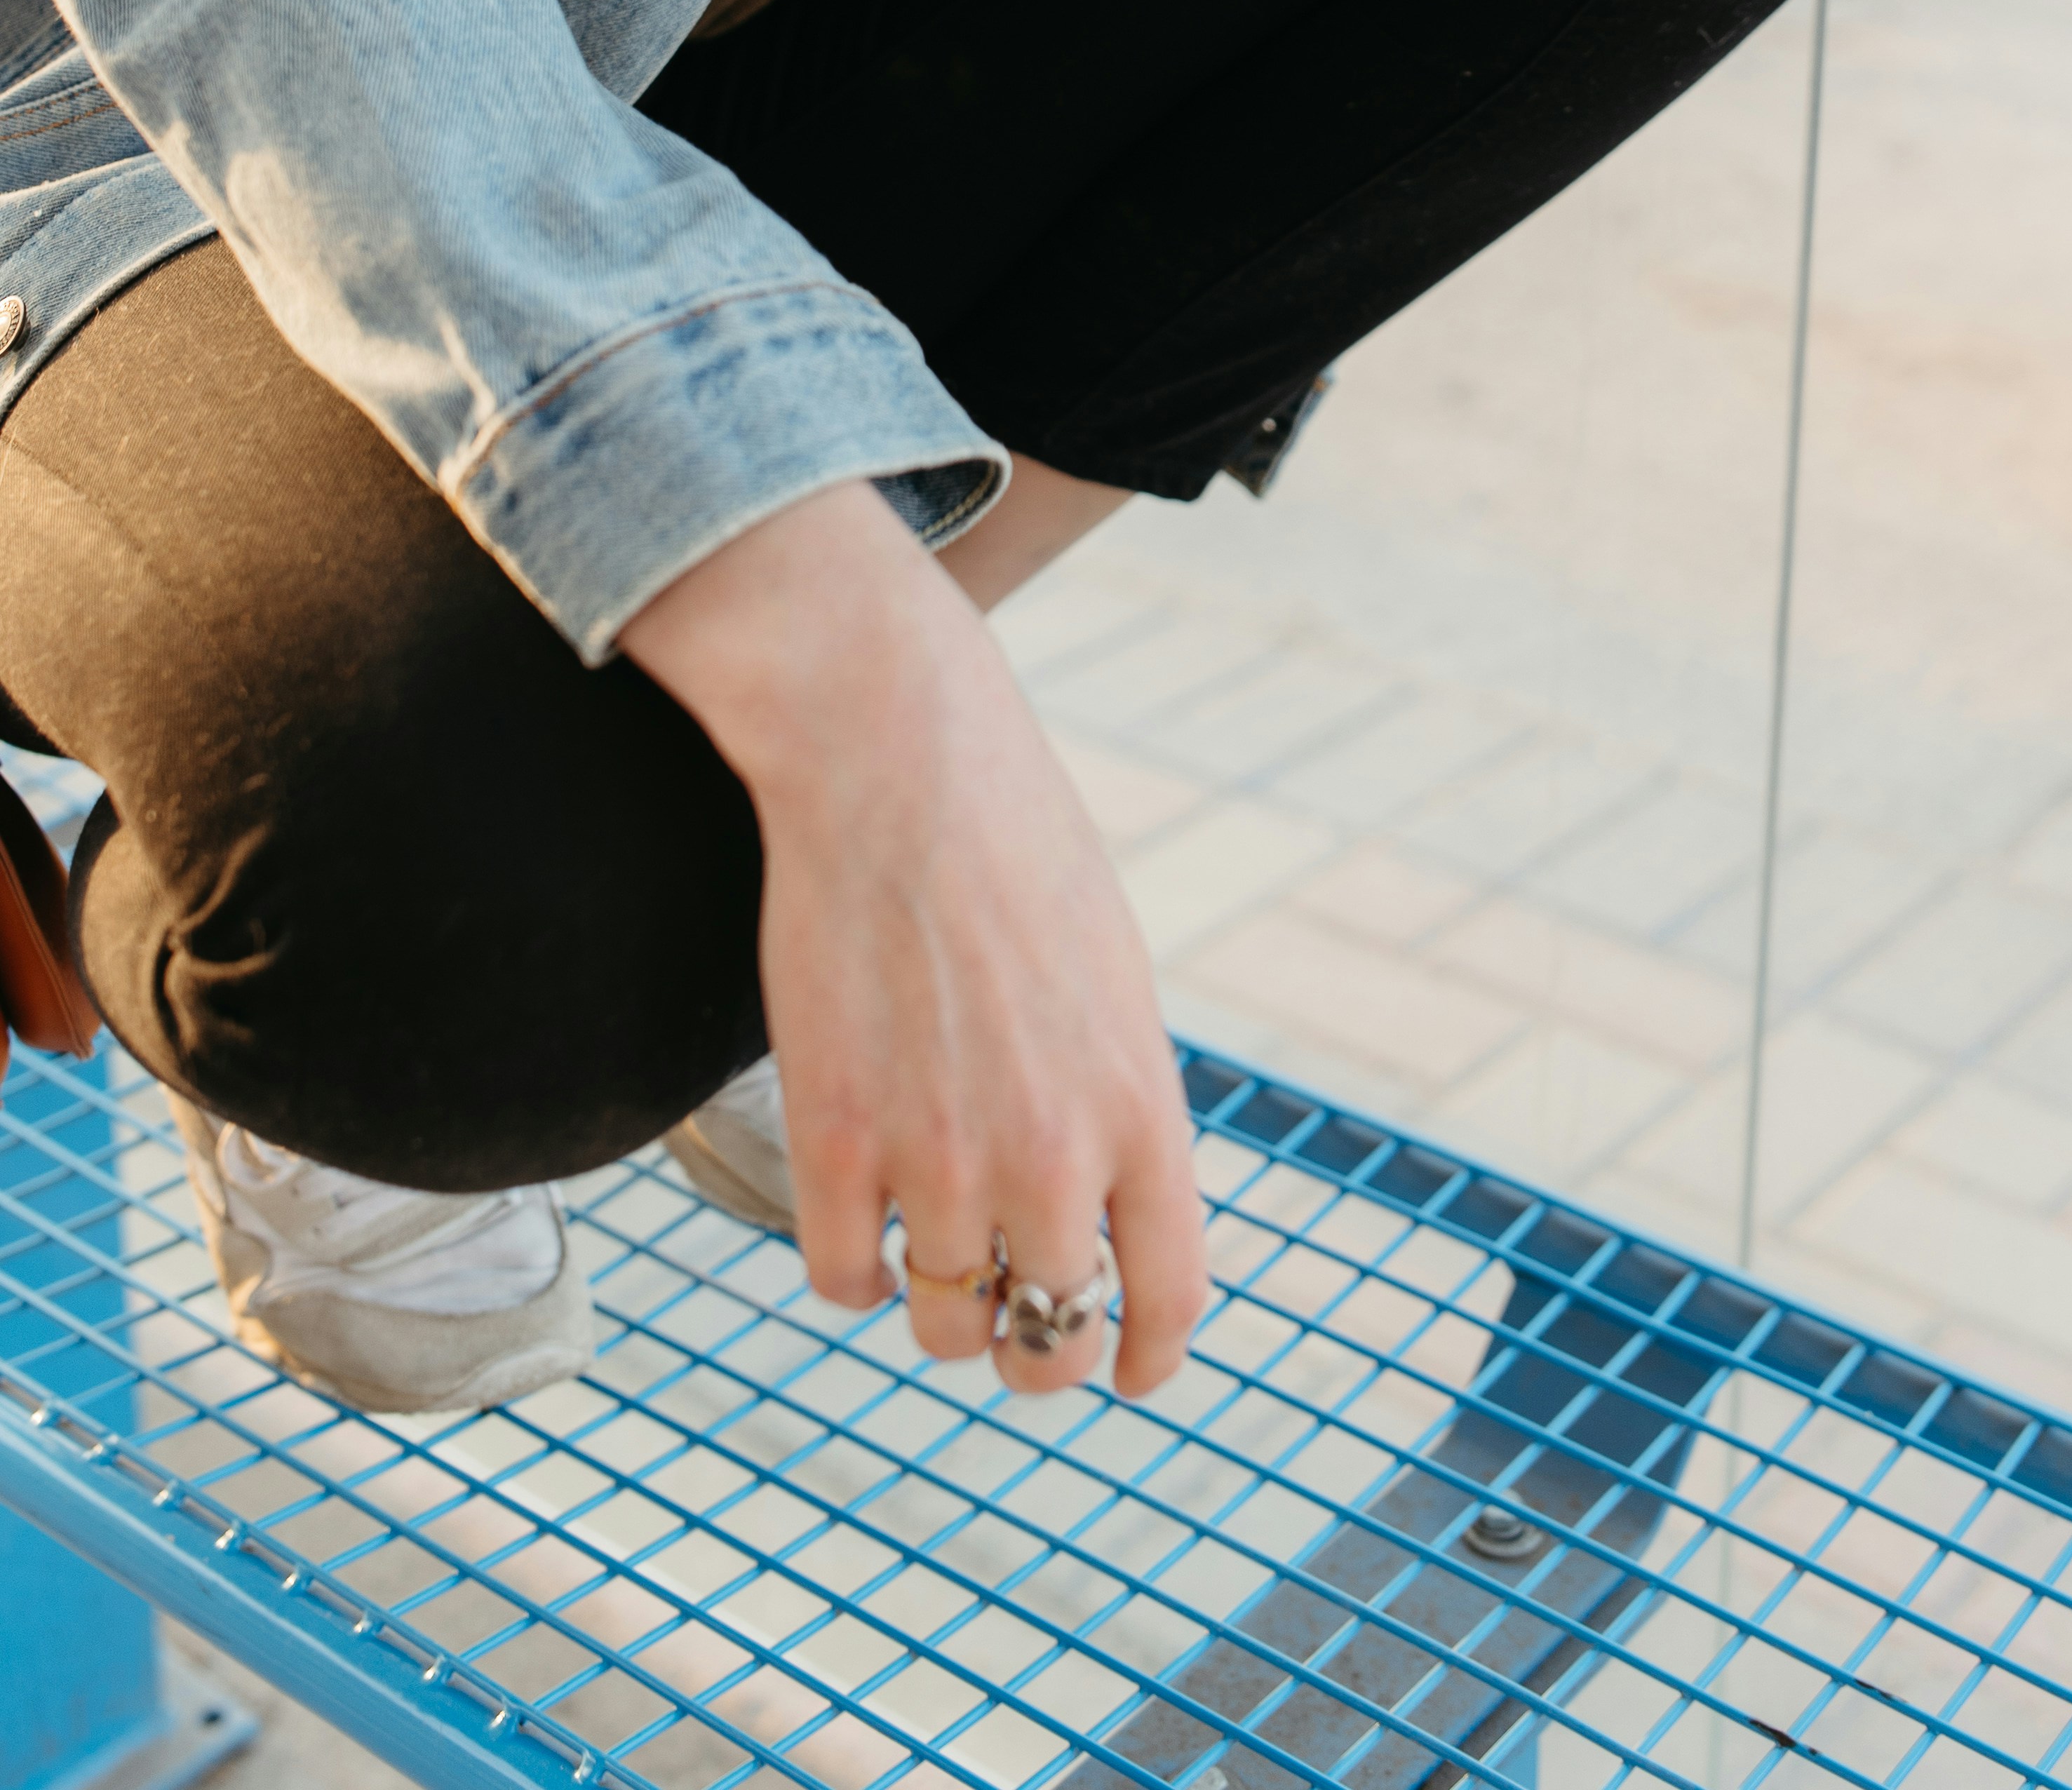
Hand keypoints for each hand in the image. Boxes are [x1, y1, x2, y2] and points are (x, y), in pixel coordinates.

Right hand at [622, 478, 1206, 1396]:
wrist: (898, 764)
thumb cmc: (1014, 847)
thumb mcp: (1112, 978)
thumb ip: (1115, 1099)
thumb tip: (1101, 1203)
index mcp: (1142, 1109)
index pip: (1169, 1298)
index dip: (1146, 1359)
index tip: (1129, 1373)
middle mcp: (1052, 1156)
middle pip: (1050, 1342)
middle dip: (1036, 1351)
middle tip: (1012, 1321)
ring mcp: (940, 1158)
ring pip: (943, 1323)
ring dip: (938, 1304)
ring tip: (927, 1242)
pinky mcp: (837, 1141)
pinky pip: (842, 1280)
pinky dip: (851, 1264)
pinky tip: (857, 1211)